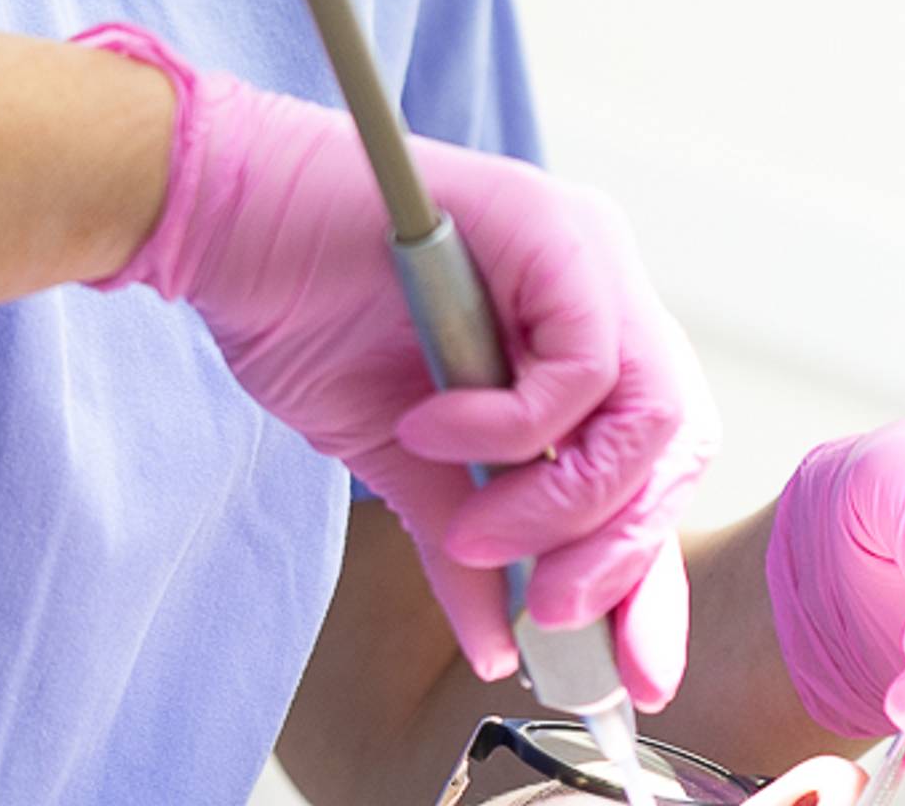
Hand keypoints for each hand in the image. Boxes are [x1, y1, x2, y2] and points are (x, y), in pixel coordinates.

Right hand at [77, 24, 715, 704]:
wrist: (225, 227)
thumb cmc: (308, 319)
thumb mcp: (404, 463)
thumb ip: (465, 543)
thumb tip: (498, 648)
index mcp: (582, 336)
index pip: (660, 470)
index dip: (655, 577)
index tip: (636, 677)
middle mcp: (604, 290)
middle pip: (679, 447)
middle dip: (621, 555)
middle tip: (550, 613)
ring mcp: (585, 252)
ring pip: (648, 416)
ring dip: (558, 503)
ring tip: (471, 526)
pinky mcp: (550, 228)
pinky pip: (579, 369)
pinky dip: (509, 427)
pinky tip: (434, 428)